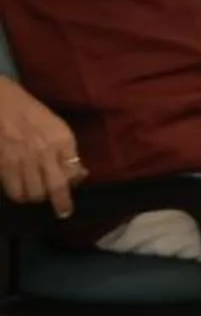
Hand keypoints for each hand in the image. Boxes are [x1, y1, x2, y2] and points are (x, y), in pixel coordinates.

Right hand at [0, 80, 85, 216]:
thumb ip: (66, 149)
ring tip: (38, 193)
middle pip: (56, 188)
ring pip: (35, 194)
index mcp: (62, 139)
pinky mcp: (4, 167)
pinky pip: (15, 192)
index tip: (74, 187)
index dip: (74, 183)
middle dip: (61, 203)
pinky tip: (22, 190)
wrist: (0, 104)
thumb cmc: (29, 112)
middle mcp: (45, 152)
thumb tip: (78, 173)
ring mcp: (23, 161)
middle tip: (63, 211)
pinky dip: (20, 195)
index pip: (74, 170)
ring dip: (38, 197)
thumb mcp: (55, 125)